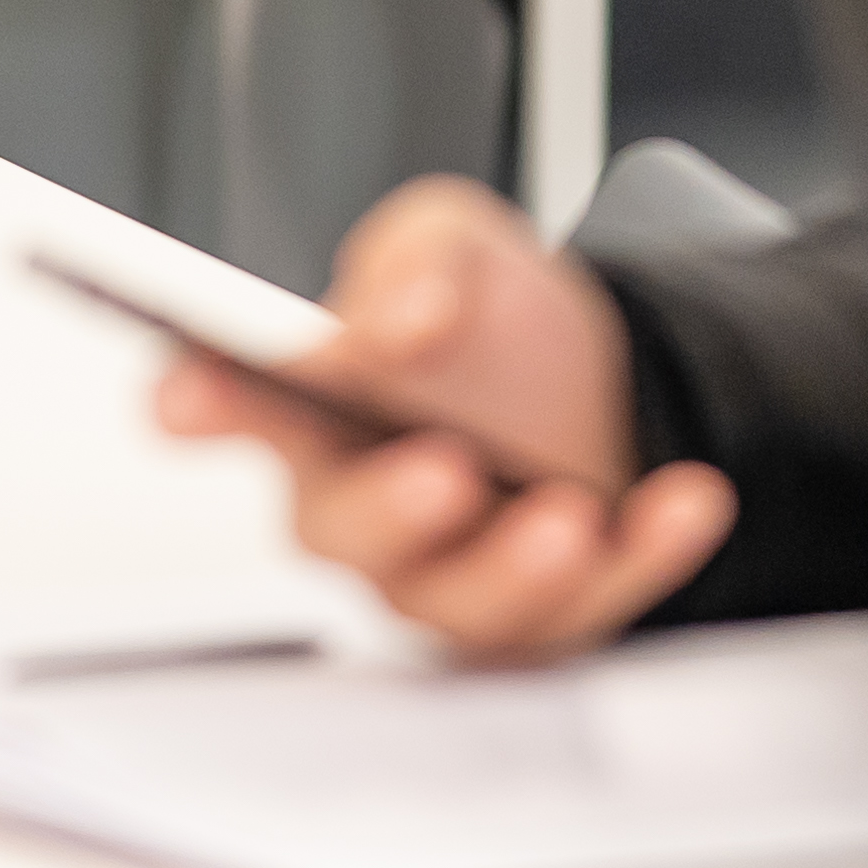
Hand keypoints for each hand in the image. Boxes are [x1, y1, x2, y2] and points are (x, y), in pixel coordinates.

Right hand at [152, 176, 737, 661]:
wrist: (610, 389)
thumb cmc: (492, 332)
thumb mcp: (458, 244)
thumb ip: (418, 259)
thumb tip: (392, 320)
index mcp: (313, 404)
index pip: (229, 406)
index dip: (197, 405)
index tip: (186, 399)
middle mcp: (362, 504)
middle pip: (341, 532)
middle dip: (389, 510)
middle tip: (439, 468)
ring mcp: (446, 576)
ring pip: (457, 602)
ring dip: (514, 563)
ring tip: (569, 511)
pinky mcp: (539, 623)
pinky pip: (584, 614)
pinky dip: (639, 559)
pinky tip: (680, 500)